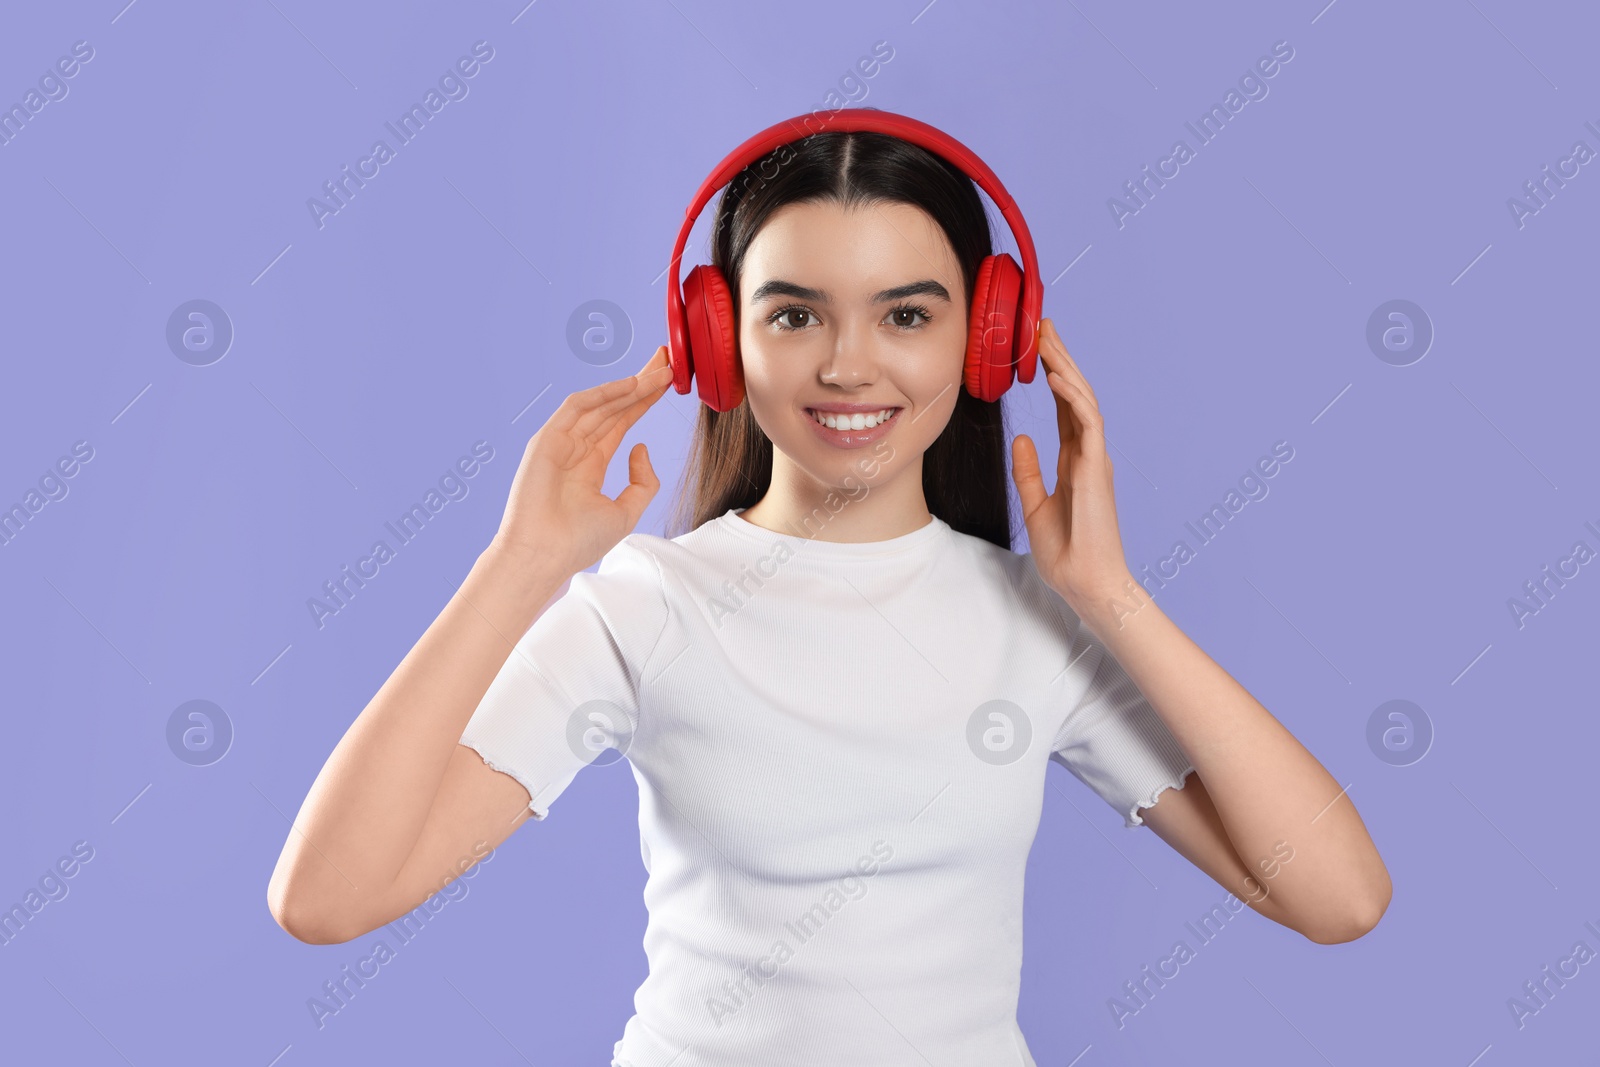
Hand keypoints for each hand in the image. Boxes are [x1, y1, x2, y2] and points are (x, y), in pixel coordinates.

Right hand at [489, 345, 675, 577]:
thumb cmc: (578, 542)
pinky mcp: (547, 439)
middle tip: (669, 361)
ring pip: (601, 403)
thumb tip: (642, 447)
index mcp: (592, 465)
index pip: (623, 422)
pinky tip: (630, 384)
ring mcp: (561, 442)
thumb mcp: (626, 512)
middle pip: (614, 406)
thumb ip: (642, 482)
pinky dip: (603, 393)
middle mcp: (576, 448)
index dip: (646, 400)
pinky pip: (577, 407)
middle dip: (642, 383)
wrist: (544, 556)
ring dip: (630, 384)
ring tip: (660, 369)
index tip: (670, 382)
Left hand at [1010, 318, 1136, 619]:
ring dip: (1064, 367)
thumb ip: (1028, 471)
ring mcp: (1096, 458)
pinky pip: (1087, 423)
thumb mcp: (1035, 505)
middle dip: (1059, 358)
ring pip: (1082, 400)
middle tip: (1043, 325)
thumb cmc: (1067, 552)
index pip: (1064, 407)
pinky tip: (1055, 377)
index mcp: (1075, 461)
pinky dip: (1072, 398)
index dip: (1052, 375)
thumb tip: (1021, 438)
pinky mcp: (1098, 468)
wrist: (1086, 582)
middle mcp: (1088, 453)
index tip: (1039, 347)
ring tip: (1047, 337)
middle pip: (1073, 394)